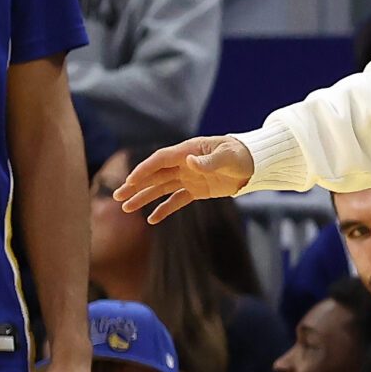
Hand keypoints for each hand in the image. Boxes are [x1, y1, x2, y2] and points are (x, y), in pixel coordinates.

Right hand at [116, 136, 254, 222]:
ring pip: (160, 188)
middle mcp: (183, 164)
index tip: (130, 180)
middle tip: (117, 196)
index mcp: (187, 151)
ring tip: (125, 208)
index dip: (144, 170)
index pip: (160, 160)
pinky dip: (164, 209)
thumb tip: (190, 161)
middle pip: (154, 175)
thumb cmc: (241, 155)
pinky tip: (151, 220)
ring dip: (143, 197)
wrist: (253, 164)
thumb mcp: (227, 157)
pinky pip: (176, 200)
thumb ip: (209, 161)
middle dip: (135, 185)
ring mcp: (188, 177)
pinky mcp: (196, 190)